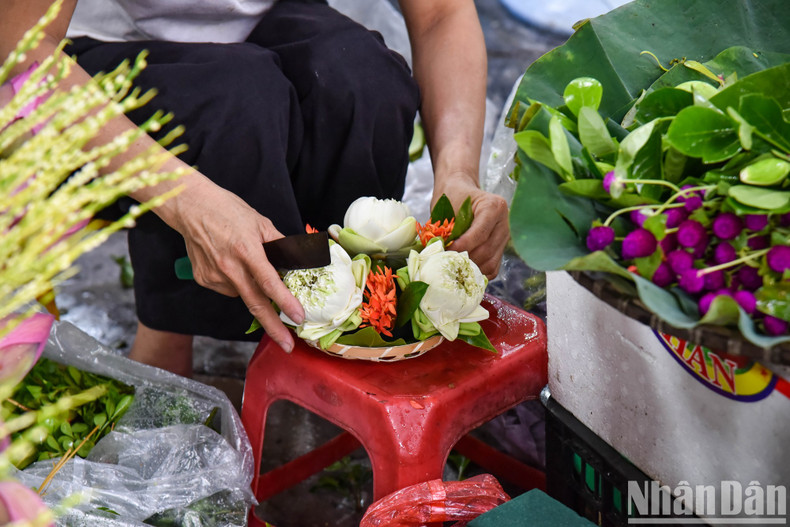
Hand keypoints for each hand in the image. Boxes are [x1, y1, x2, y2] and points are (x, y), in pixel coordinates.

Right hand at [170, 178, 303, 351]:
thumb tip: (298, 262)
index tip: (298, 317)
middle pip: (255, 304)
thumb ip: (279, 244)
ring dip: (252, 289)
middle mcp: (229, 267)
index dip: (285, 302)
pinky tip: (230, 264)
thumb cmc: (228, 210)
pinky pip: (228, 288)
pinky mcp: (204, 279)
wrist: (191, 207)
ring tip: (243, 263)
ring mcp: (214, 276)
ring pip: (242, 293)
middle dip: (274, 328)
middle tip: (288, 345)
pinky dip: (236, 282)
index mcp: (247, 250)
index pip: (269, 282)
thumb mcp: (260, 222)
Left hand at [432, 175, 509, 278]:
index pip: (480, 233)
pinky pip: (492, 267)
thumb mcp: (447, 207)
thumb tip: (443, 253)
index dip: (462, 246)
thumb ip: (448, 230)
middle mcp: (504, 222)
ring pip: (491, 262)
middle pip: (487, 250)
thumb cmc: (452, 197)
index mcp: (494, 206)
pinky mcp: (501, 248)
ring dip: (471, 268)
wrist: (460, 191)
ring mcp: (505, 237)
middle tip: (446, 262)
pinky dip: (478, 271)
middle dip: (465, 259)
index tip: (446, 251)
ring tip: (453, 266)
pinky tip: (463, 269)